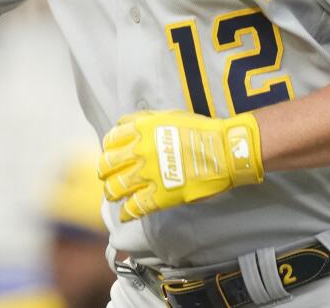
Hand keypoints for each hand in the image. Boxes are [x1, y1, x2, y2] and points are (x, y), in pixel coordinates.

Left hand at [98, 110, 263, 221]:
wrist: (224, 151)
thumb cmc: (200, 130)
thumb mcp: (168, 115)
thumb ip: (143, 119)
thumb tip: (123, 125)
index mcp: (142, 130)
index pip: (111, 141)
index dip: (109, 149)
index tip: (112, 155)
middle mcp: (140, 152)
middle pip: (107, 165)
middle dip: (105, 172)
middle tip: (108, 176)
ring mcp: (148, 175)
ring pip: (116, 188)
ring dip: (112, 192)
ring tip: (115, 196)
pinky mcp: (159, 196)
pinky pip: (134, 208)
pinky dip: (126, 212)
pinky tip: (126, 213)